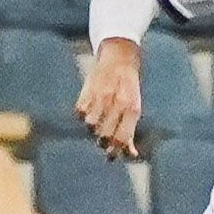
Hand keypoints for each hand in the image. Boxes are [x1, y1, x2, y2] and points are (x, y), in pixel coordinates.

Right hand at [77, 41, 144, 160]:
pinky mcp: (87, 90)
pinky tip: (88, 110)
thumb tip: (131, 155)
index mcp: (131, 109)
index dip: (114, 150)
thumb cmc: (128, 89)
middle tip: (102, 138)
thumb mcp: (133, 109)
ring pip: (90, 125)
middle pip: (104, 135)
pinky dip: (82, 114)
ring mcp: (101, 97)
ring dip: (91, 128)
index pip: (121, 138)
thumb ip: (130, 132)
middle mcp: (117, 103)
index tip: (110, 155)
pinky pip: (79, 112)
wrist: (120, 59)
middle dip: (102, 141)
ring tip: (95, 123)